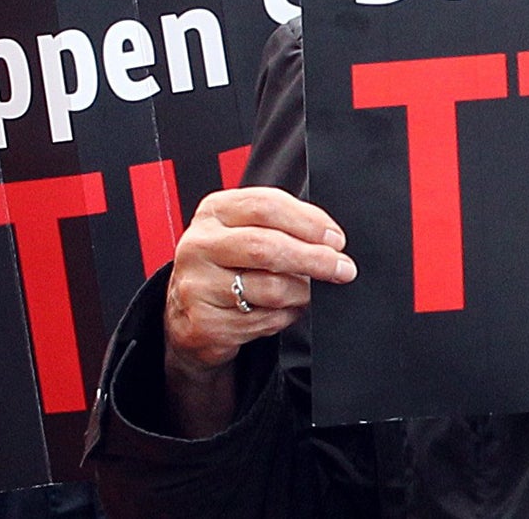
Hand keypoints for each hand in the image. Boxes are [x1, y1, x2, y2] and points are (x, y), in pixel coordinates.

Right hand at [160, 187, 354, 434]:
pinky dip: (285, 317)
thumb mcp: (243, 232)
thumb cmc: (226, 266)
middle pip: (267, 247)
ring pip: (270, 289)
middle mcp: (199, 244)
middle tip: (342, 268)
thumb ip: (280, 226)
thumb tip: (329, 240)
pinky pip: (263, 321)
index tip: (336, 238)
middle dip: (314, 258)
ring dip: (302, 293)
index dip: (308, 221)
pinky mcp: (205, 322)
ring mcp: (198, 284)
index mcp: (213, 212)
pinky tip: (282, 311)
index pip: (265, 206)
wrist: (186, 313)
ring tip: (308, 292)